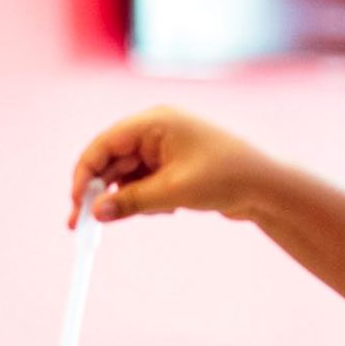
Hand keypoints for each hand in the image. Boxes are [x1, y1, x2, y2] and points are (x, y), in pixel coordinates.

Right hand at [69, 106, 278, 227]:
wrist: (268, 186)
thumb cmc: (227, 177)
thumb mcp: (174, 192)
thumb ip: (130, 201)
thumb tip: (97, 212)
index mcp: (154, 122)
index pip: (104, 144)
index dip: (84, 173)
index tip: (76, 203)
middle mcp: (155, 129)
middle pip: (110, 160)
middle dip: (98, 192)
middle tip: (83, 224)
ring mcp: (163, 147)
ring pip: (125, 175)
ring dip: (125, 198)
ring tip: (147, 213)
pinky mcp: (171, 165)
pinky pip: (142, 183)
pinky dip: (144, 200)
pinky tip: (168, 209)